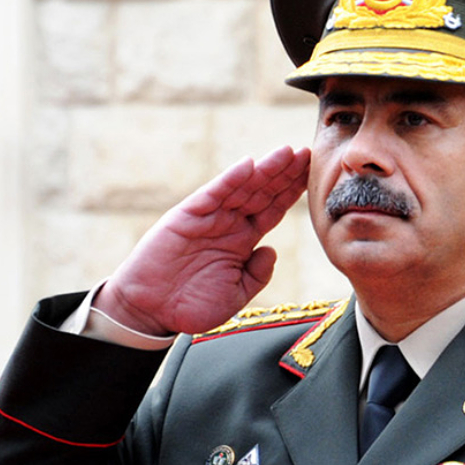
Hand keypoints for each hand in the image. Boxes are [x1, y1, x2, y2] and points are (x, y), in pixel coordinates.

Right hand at [95, 145, 310, 335]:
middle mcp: (229, 223)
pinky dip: (230, 179)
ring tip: (286, 153)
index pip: (273, 210)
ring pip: (242, 188)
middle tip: (308, 154)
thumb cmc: (192, 306)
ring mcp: (209, 217)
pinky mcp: (187, 216)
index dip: (292, 192)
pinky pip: (212, 194)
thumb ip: (257, 274)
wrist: (151, 312)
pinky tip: (248, 166)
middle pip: (263, 192)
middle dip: (285, 173)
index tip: (313, 175)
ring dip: (264, 170)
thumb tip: (273, 250)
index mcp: (243, 240)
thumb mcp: (236, 294)